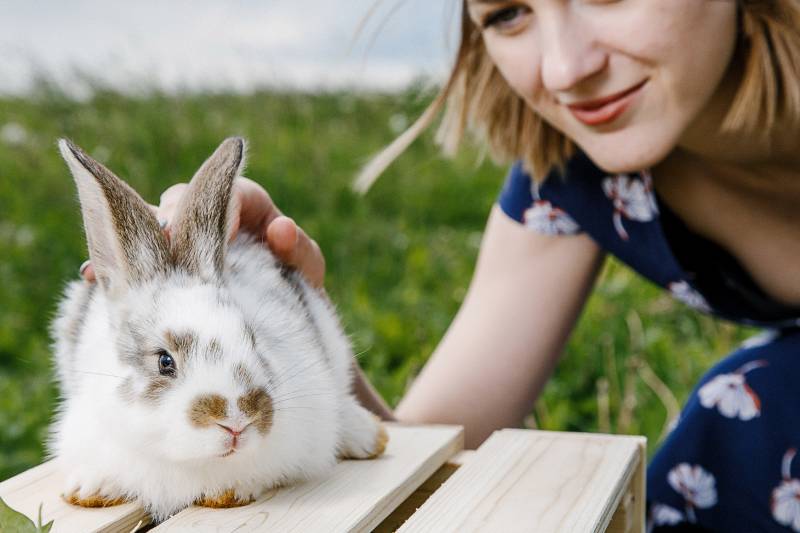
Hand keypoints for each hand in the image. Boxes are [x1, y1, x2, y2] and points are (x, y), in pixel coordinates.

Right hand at [80, 177, 325, 288]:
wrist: (279, 327)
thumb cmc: (294, 288)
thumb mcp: (305, 270)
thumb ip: (299, 250)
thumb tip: (281, 229)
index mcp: (249, 209)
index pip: (232, 194)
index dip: (225, 203)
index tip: (222, 230)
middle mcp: (209, 218)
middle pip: (183, 202)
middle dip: (170, 218)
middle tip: (165, 241)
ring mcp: (181, 242)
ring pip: (151, 227)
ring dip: (133, 239)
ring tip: (119, 257)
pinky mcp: (162, 267)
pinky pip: (134, 258)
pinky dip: (115, 264)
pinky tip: (94, 276)